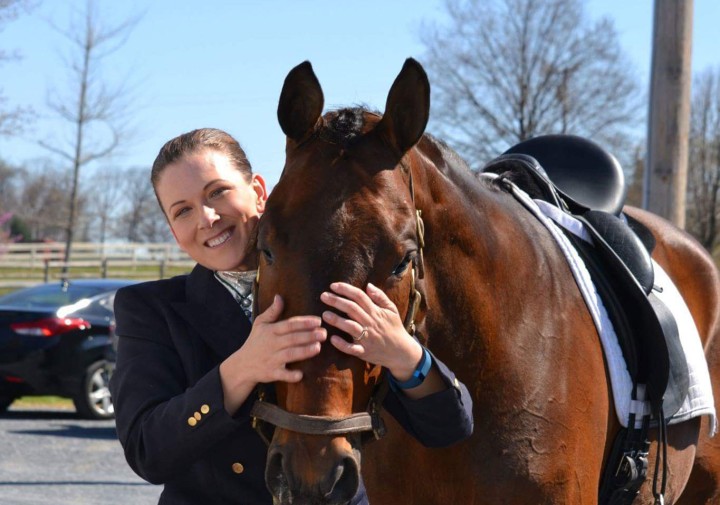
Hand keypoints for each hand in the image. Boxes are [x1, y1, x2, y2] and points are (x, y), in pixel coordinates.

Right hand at [219, 295, 325, 412]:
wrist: (242, 364)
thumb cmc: (255, 341)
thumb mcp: (260, 324)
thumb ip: (272, 311)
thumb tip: (279, 296)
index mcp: (270, 331)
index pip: (289, 325)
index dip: (303, 323)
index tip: (318, 321)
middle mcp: (272, 344)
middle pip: (292, 339)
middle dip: (309, 336)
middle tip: (324, 334)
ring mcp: (271, 359)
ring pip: (290, 355)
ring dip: (304, 352)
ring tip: (318, 347)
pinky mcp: (271, 373)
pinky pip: (282, 374)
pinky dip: (291, 375)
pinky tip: (301, 374)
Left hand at [320, 282, 422, 381]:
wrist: (402, 352)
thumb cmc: (395, 328)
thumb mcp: (392, 310)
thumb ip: (380, 297)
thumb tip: (368, 285)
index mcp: (376, 312)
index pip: (359, 297)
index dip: (346, 290)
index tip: (333, 286)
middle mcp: (370, 323)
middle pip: (352, 309)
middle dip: (337, 301)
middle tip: (323, 296)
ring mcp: (367, 338)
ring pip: (350, 327)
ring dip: (337, 320)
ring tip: (324, 315)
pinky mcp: (364, 352)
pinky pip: (352, 349)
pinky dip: (342, 344)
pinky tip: (332, 339)